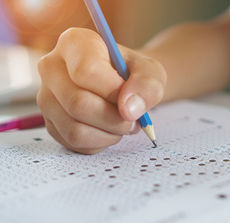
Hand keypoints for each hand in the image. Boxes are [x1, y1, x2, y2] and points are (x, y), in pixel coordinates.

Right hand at [37, 28, 166, 153]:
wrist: (125, 86)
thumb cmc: (134, 74)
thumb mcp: (151, 72)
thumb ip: (147, 86)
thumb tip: (129, 110)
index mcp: (74, 43)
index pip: (86, 71)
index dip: (113, 91)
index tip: (130, 96)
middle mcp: (52, 67)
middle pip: (78, 104)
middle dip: (115, 119)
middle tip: (133, 119)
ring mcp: (46, 97)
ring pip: (74, 129)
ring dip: (109, 134)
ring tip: (123, 124)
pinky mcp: (50, 123)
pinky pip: (73, 143)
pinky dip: (100, 143)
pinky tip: (109, 130)